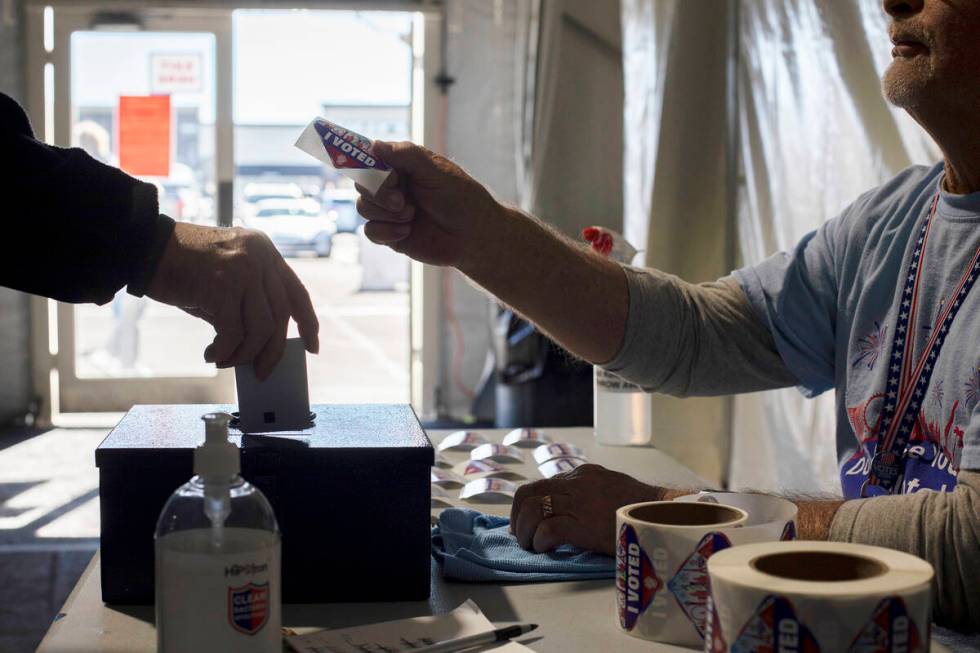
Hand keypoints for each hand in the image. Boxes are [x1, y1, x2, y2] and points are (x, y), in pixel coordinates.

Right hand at [146, 223, 318, 379]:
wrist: (144, 248)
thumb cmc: (181, 267)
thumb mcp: (226, 277)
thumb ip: (248, 302)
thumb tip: (263, 347)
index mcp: (265, 251)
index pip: (297, 292)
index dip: (308, 323)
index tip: (312, 347)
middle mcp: (259, 257)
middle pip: (282, 315)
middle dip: (274, 350)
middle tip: (262, 371)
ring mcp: (243, 270)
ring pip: (261, 328)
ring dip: (244, 354)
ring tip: (225, 360)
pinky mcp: (222, 285)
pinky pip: (234, 332)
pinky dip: (225, 351)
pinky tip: (212, 354)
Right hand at [354, 141, 504, 269]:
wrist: (473, 236)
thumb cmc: (460, 198)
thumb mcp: (435, 170)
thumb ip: (406, 155)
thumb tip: (375, 145)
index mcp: (402, 166)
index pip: (371, 159)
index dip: (367, 165)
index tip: (375, 172)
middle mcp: (393, 186)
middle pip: (363, 185)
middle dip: (380, 194)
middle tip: (401, 201)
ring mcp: (390, 211)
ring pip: (364, 208)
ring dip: (386, 214)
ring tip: (411, 216)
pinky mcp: (391, 234)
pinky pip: (370, 232)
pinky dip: (386, 231)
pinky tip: (407, 231)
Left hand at [509, 464, 664, 554]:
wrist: (665, 515)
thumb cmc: (640, 509)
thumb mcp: (610, 489)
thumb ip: (585, 494)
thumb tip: (561, 510)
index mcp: (582, 474)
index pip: (539, 485)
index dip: (524, 506)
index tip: (523, 524)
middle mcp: (577, 483)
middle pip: (529, 495)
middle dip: (518, 519)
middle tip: (521, 537)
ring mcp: (580, 502)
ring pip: (533, 511)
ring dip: (526, 532)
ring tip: (533, 546)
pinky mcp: (584, 524)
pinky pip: (548, 530)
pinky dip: (541, 541)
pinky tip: (546, 549)